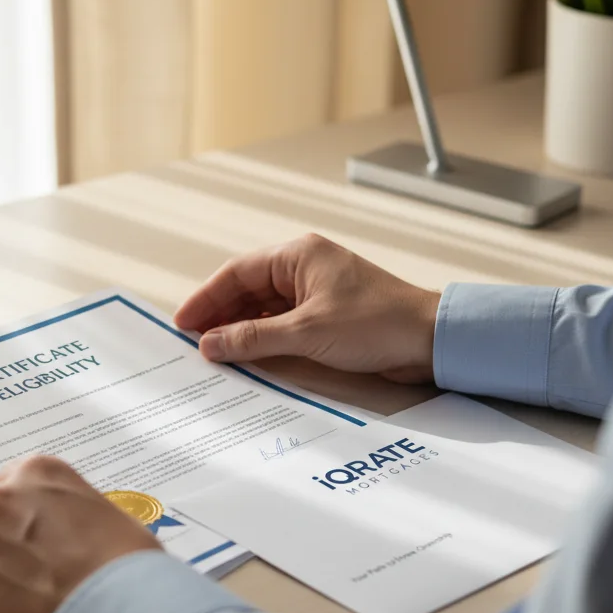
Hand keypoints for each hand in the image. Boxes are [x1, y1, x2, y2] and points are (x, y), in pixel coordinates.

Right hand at [174, 233, 439, 383]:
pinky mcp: (324, 315)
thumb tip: (210, 343)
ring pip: (262, 308)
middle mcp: (303, 268)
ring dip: (239, 329)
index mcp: (298, 255)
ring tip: (213, 353)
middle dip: (219, 316)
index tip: (183, 323)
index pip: (237, 273)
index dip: (206, 299)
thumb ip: (253, 338)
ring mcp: (314, 292)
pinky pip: (280, 323)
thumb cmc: (377, 323)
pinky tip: (245, 356)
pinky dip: (261, 338)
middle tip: (192, 342)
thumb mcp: (307, 332)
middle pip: (246, 290)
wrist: (429, 341)